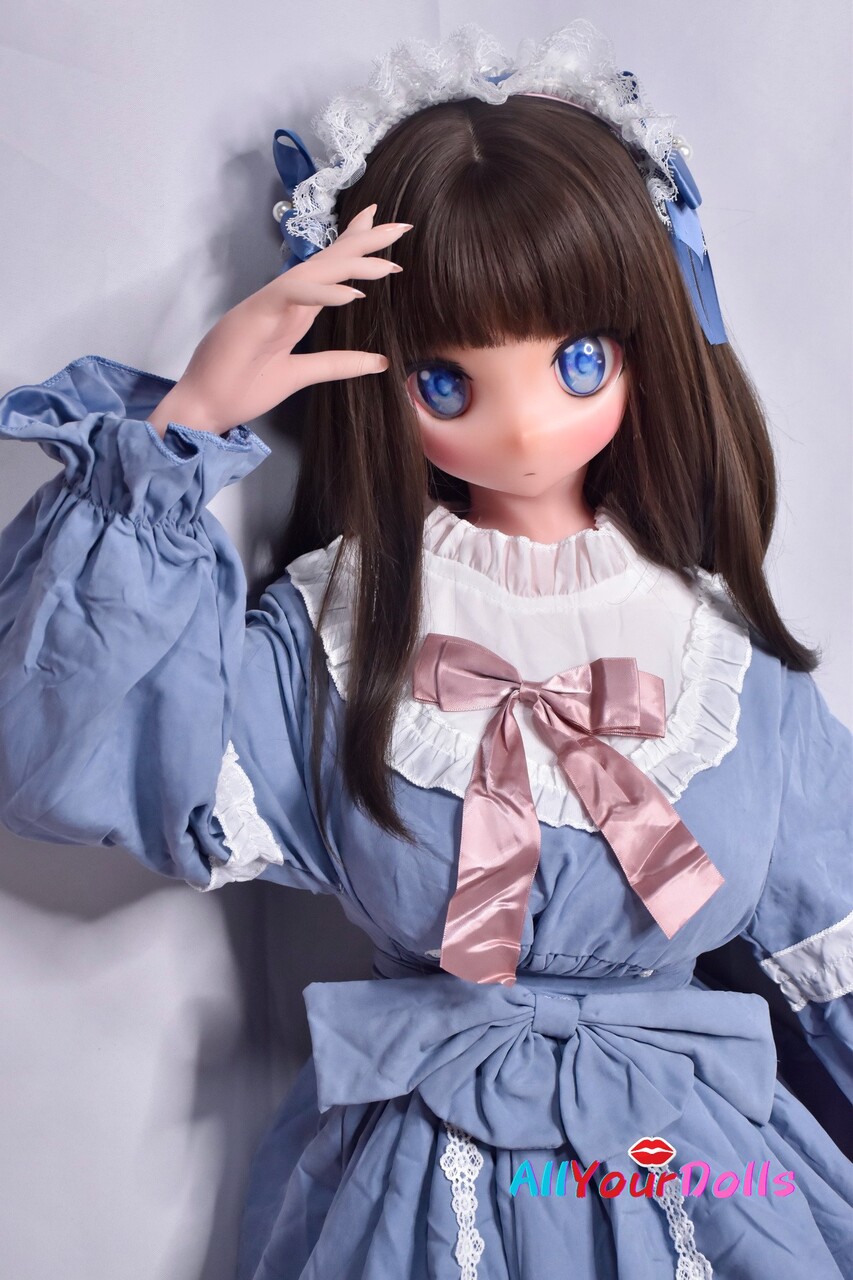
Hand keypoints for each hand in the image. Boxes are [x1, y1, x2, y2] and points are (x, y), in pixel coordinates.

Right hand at [148, 205, 410, 437]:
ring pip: (314, 272)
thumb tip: (379, 361)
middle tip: (400, 226)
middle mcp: (284, 300)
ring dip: (351, 264)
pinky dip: (322, 293)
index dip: (356, 250)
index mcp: (294, 311)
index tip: (387, 234)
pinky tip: (351, 295)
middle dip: (362, 242)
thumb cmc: (243, 389)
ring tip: (388, 263)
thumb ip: (338, 364)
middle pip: (327, 261)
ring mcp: (268, 304)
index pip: (329, 272)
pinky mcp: (255, 314)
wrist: (206, 406)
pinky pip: (292, 295)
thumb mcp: (301, 374)